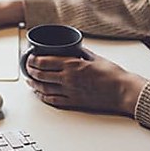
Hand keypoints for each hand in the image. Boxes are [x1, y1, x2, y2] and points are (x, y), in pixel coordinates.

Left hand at [25, 48, 147, 115]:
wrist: (123, 91)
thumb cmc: (113, 75)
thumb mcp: (95, 57)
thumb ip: (81, 52)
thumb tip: (73, 47)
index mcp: (72, 65)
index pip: (45, 62)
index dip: (33, 60)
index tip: (30, 57)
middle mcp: (68, 79)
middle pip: (41, 75)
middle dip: (30, 71)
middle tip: (27, 68)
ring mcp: (70, 92)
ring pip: (44, 89)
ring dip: (34, 84)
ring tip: (29, 81)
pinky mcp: (74, 102)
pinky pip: (54, 100)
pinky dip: (44, 97)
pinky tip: (40, 94)